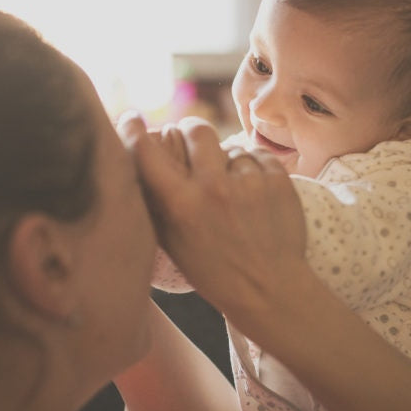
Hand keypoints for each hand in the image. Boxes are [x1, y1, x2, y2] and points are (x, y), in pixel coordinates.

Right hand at [117, 114, 308, 327]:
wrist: (270, 291)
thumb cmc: (215, 271)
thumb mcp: (172, 243)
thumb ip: (155, 202)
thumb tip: (138, 162)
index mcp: (181, 205)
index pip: (146, 152)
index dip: (132, 129)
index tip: (131, 118)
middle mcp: (214, 188)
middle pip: (197, 129)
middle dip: (191, 131)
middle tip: (192, 141)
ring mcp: (249, 182)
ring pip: (231, 147)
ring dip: (228, 162)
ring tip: (232, 191)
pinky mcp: (278, 180)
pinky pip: (258, 156)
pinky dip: (253, 169)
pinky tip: (253, 194)